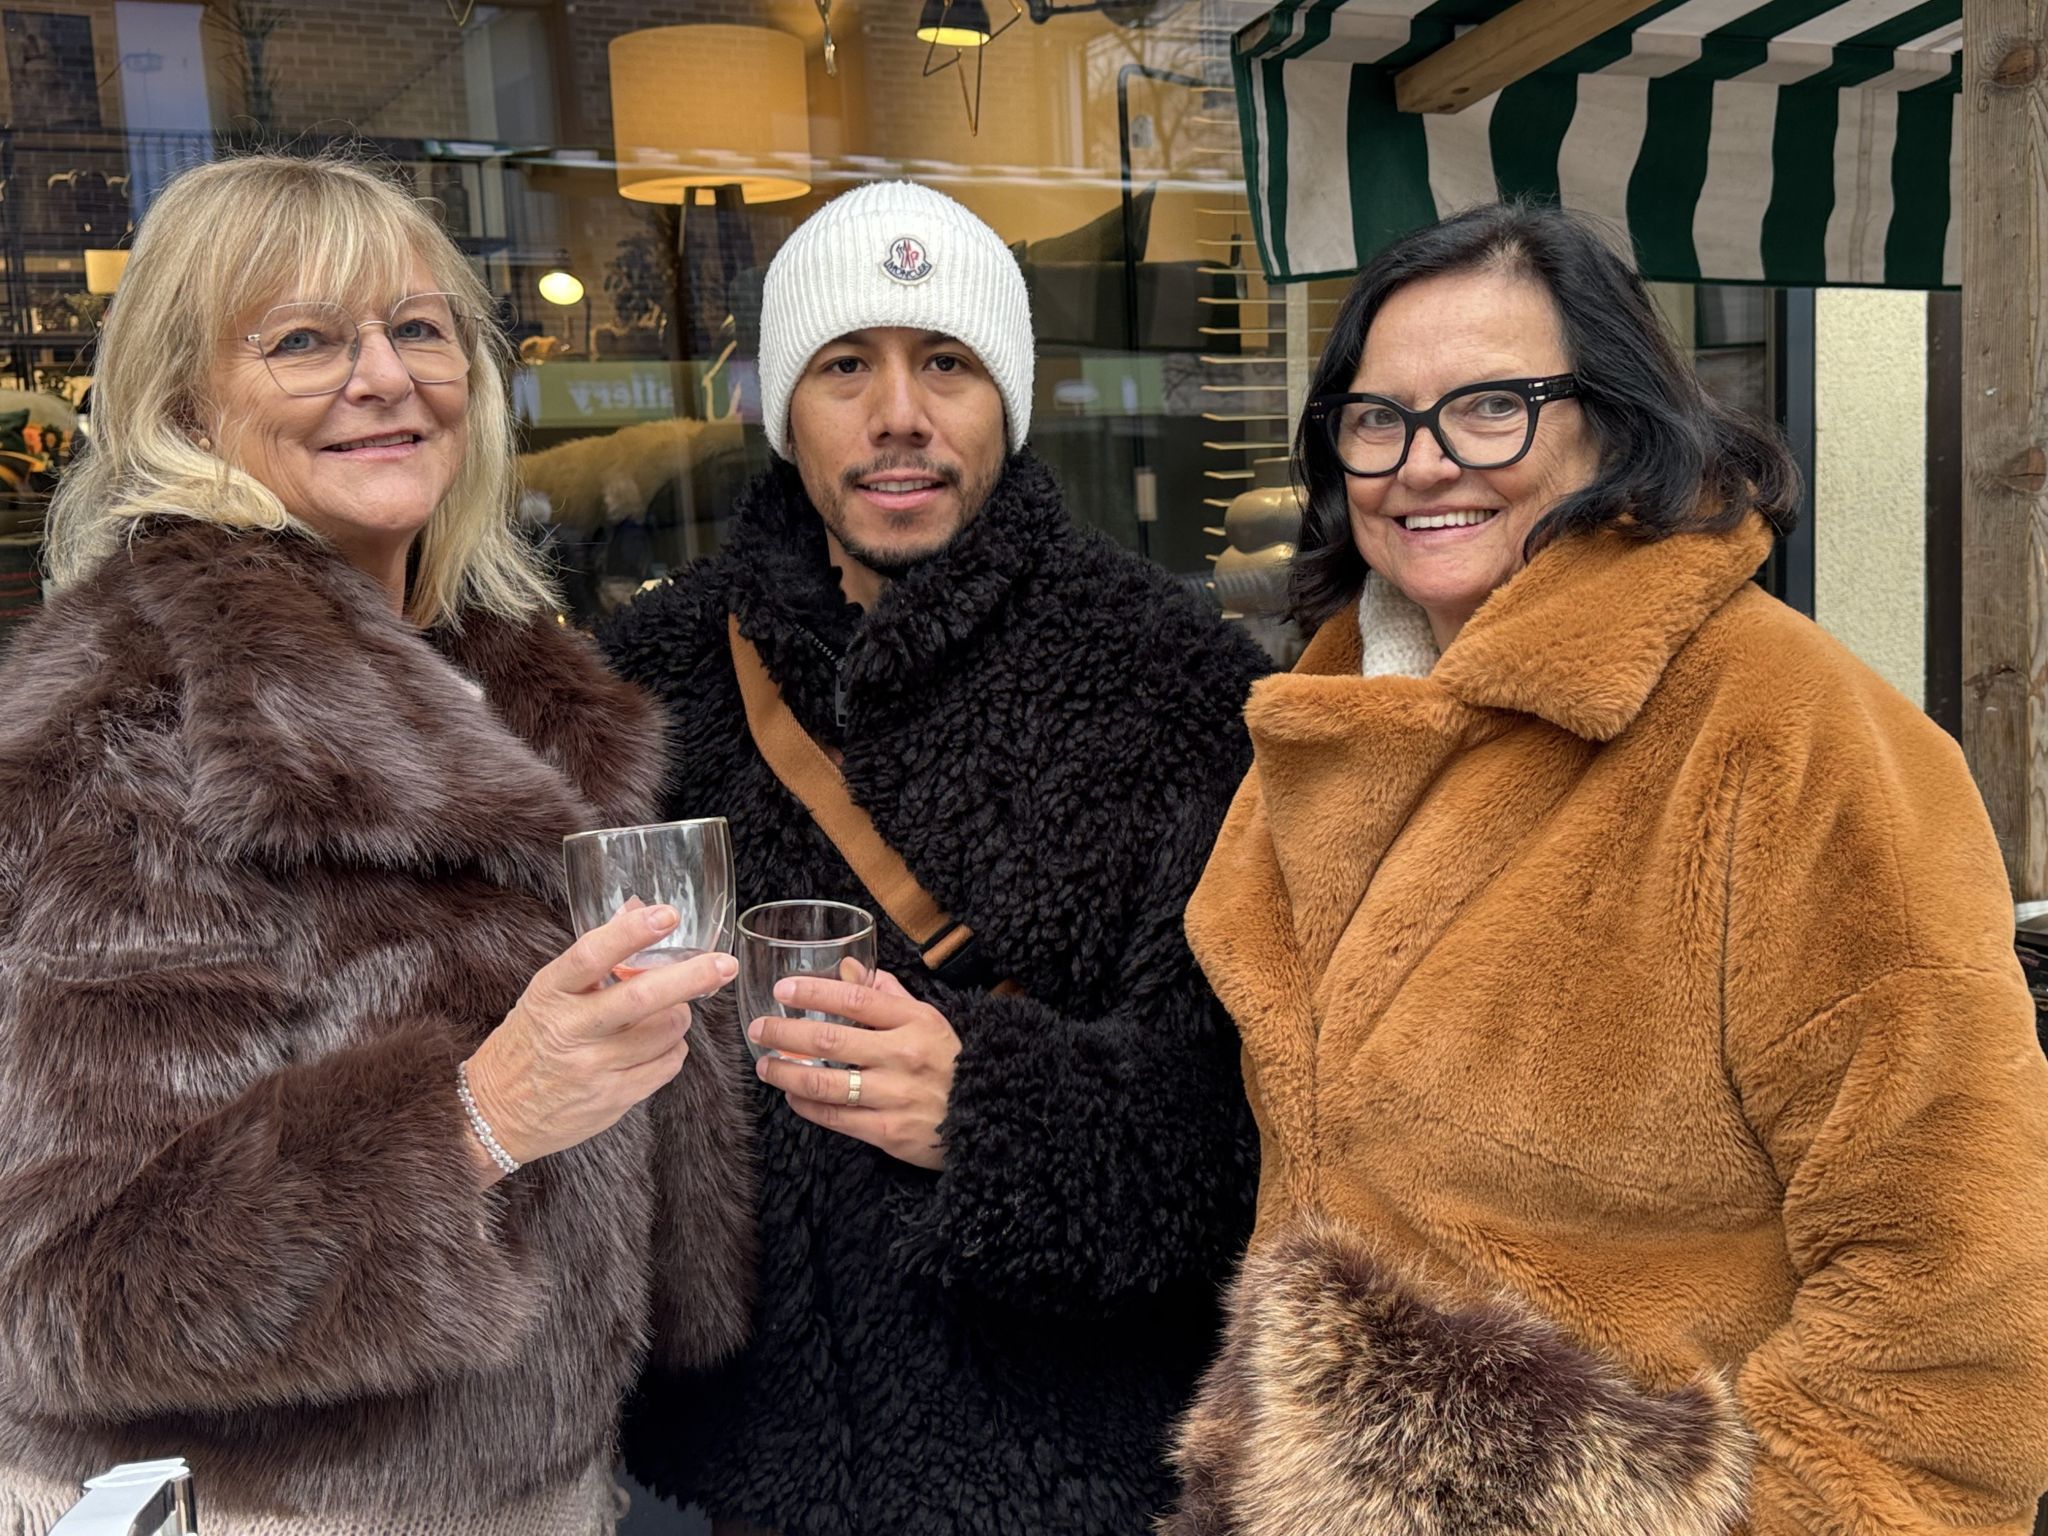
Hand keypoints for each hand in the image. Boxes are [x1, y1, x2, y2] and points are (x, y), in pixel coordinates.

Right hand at [463, 903, 737, 1184]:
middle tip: (725, 964)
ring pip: (663, 1033)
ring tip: (671, 1012)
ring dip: (680, 1017)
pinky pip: (665, 1067)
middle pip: (640, 998)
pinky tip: (660, 1045)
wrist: (494, 1114)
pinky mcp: (610, 1100)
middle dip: (691, 977)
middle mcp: (568, 1030)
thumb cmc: (529, 1042)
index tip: (668, 914)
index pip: (591, 955)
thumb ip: (595, 957)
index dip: (632, 933)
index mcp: (549, 994)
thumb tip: (638, 906)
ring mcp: (590, 1068)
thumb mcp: (548, 993)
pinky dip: (673, 1050)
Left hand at [751, 968, 959, 1169]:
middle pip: (829, 1039)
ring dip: (786, 1073)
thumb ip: (888, 994)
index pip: (856, 999)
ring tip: (766, 1066)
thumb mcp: (929, 1020)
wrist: (990, 1118)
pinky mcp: (888, 1131)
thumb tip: (848, 969)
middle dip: (785, 1033)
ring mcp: (894, 1095)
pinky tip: (793, 1095)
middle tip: (760, 1028)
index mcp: (915, 1021)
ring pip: (824, 1082)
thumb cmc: (952, 1063)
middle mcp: (903, 1055)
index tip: (784, 990)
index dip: (815, 992)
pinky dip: (806, 1105)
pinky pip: (834, 1117)